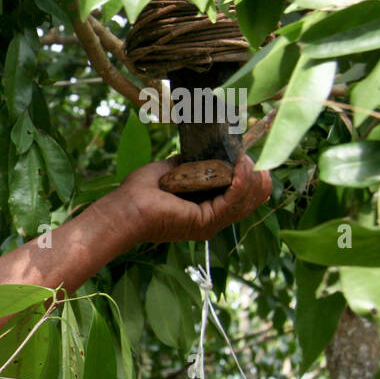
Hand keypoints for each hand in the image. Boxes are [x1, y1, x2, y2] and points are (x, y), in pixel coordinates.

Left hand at [106, 155, 271, 245]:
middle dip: (255, 179)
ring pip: (245, 201)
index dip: (247, 179)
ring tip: (247, 158)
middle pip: (248, 202)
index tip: (246, 157)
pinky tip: (241, 165)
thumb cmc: (138, 193)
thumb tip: (195, 153)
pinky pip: (234, 200)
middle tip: (251, 158)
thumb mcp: (168, 172)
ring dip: (250, 177)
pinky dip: (241, 181)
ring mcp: (209, 224)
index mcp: (202, 212)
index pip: (238, 199)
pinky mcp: (205, 222)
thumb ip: (185, 165)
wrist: (124, 208)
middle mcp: (210, 222)